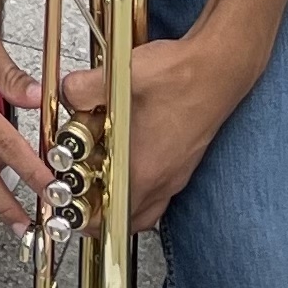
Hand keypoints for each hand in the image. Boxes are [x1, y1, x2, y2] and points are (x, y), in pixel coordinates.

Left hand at [58, 29, 253, 231]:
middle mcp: (164, 179)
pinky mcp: (185, 159)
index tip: (67, 207)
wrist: (219, 67)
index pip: (111, 218)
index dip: (85, 220)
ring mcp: (177, 172)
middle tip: (81, 197)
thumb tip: (68, 96)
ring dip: (122, 200)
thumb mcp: (118, 77)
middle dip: (103, 215)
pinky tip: (126, 157)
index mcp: (143, 171)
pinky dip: (140, 183)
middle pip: (130, 219)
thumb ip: (82, 89)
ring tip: (101, 180)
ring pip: (147, 206)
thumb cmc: (179, 76)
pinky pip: (160, 188)